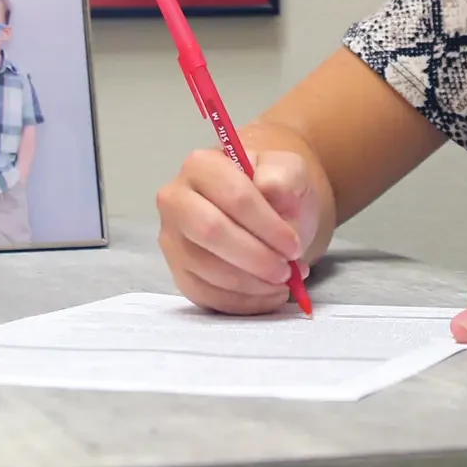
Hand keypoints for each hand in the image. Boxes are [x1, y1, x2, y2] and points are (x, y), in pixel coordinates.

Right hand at [156, 147, 320, 315]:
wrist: (268, 207)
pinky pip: (205, 295)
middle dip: (255, 258)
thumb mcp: (290, 170)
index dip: (266, 226)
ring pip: (206, 269)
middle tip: (287, 271)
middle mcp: (176, 200)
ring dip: (251, 283)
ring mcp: (173, 239)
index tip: (293, 246)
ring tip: (284, 282)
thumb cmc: (275, 187)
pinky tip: (268, 295)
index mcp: (202, 165)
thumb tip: (269, 189)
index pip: (234, 196)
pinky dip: (241, 302)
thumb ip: (284, 175)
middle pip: (211, 233)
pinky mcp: (178, 272)